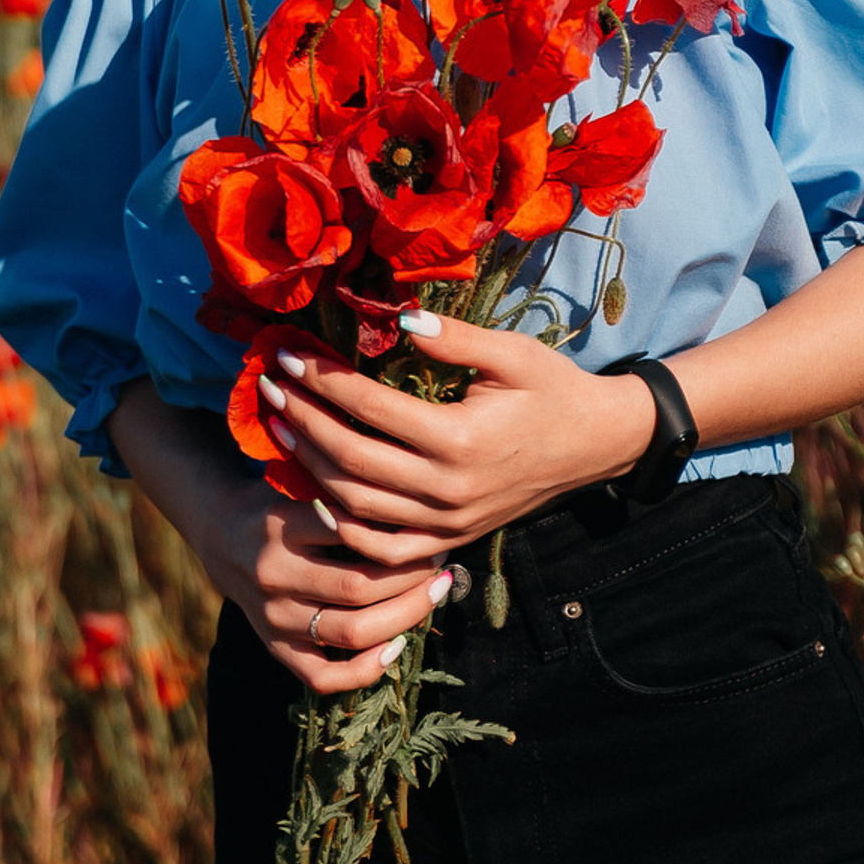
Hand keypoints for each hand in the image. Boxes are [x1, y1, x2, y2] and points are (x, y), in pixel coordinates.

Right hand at [192, 467, 460, 695]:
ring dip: (404, 617)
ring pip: (351, 632)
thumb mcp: (302, 484)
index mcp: (280, 527)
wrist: (220, 533)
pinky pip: (323, 677)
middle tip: (439, 564)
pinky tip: (396, 647)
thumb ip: (347, 497)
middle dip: (411, 578)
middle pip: (359, 588)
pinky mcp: (274, 647)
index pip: (352, 535)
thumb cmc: (279, 503)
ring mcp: (272, 618)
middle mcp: (273, 575)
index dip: (400, 536)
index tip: (430, 531)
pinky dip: (365, 670)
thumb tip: (417, 512)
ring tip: (432, 596)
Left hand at [254, 314, 658, 564]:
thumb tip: (399, 317)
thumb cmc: (553, 389)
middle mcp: (448, 489)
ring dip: (309, 467)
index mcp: (460, 440)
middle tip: (268, 387)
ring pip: (356, 506)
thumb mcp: (512, 353)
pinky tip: (315, 489)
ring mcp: (447, 522)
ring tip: (280, 427)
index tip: (288, 355)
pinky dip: (342, 523)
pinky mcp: (449, 539)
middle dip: (301, 421)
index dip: (321, 381)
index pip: (369, 410)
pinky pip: (382, 545)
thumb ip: (454, 338)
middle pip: (350, 460)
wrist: (595, 446)